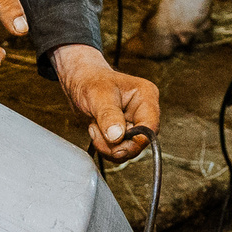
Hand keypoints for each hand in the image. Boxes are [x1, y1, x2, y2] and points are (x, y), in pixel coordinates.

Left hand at [53, 45, 158, 160]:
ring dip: (107, 146)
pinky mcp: (124, 133)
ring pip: (128, 149)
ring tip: (94, 127)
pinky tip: (96, 130)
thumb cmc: (91, 81)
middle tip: (96, 131)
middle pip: (140, 142)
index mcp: (146, 97)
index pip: (151, 127)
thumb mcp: (98, 95)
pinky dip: (104, 146)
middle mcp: (144, 112)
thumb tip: (117, 137)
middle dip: (115, 144)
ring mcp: (134, 123)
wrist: (80, 82)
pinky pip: (119, 150)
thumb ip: (108, 116)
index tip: (115, 143)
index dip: (134, 140)